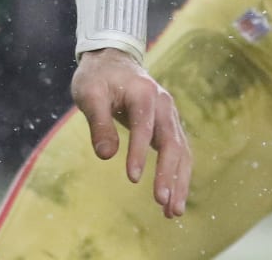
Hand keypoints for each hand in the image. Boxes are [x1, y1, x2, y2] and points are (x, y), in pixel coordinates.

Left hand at [71, 47, 190, 217]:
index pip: (144, 126)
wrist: (113, 60)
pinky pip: (179, 153)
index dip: (139, 153)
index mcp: (144, 93)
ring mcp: (169, 116)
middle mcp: (164, 104)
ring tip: (173, 212)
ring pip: (182, 151)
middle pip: (172, 142)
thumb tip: (106, 156)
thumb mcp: (89, 94)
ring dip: (179, 182)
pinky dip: (179, 176)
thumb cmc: (98, 78)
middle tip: (162, 203)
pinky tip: (174, 199)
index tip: (132, 179)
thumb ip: (98, 123)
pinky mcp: (168, 126)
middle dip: (168, 174)